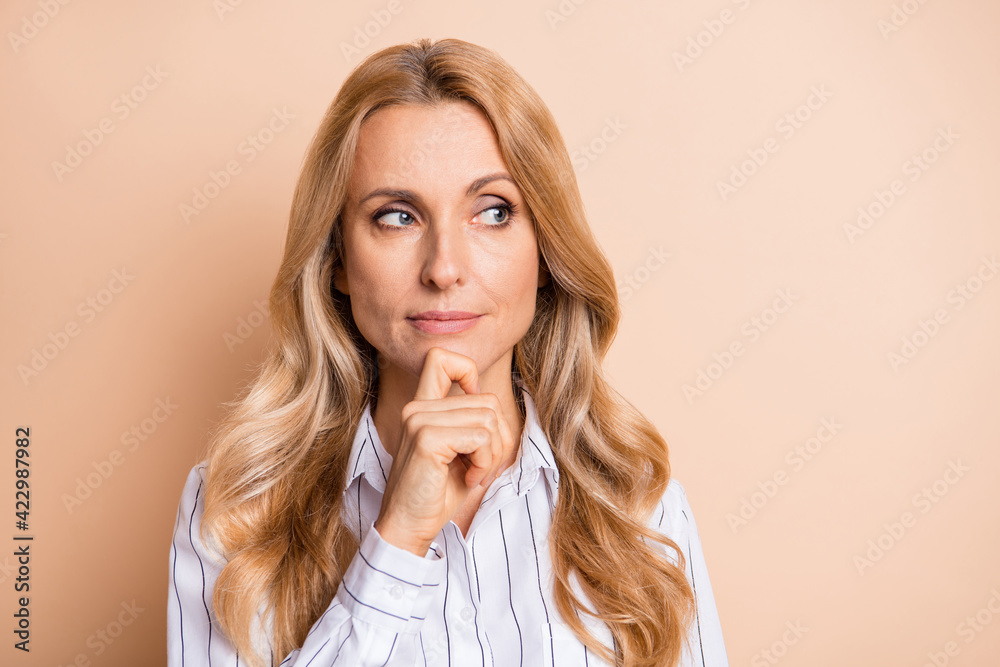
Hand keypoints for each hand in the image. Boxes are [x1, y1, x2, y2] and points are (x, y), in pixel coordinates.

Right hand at [373, 347, 513, 555]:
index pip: (441, 358)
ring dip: (493, 454)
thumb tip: (498, 411)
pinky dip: (486, 463)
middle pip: (487, 400)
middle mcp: (417, 407)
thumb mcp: (459, 451)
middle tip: (481, 465)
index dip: (468, 371)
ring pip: (489, 419)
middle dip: (498, 438)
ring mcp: (420, 420)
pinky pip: (482, 438)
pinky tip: (468, 479)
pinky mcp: (428, 439)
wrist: (408, 527)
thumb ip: (472, 422)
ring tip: (473, 473)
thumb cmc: (436, 493)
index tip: (473, 409)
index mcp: (422, 406)